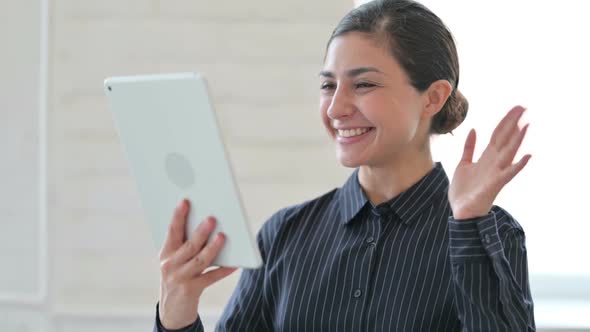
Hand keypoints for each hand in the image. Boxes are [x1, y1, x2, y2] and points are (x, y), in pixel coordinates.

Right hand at [158, 199, 236, 328]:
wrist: (172, 308)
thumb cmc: (179, 274)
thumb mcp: (176, 259)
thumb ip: (185, 243)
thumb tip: (209, 222)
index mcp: (166, 252)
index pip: (172, 231)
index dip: (179, 216)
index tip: (186, 201)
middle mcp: (170, 264)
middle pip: (188, 246)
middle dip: (200, 232)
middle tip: (212, 218)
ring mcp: (180, 278)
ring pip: (199, 260)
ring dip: (212, 248)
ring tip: (223, 236)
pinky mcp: (191, 290)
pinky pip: (210, 277)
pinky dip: (223, 270)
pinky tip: (234, 264)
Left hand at [449, 105, 531, 219]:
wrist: (461, 212)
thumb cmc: (464, 191)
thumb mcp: (463, 164)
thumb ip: (469, 148)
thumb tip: (474, 130)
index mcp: (486, 157)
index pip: (498, 135)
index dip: (506, 121)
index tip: (516, 108)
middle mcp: (493, 163)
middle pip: (505, 139)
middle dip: (513, 123)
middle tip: (524, 108)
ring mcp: (495, 173)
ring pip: (508, 153)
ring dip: (517, 140)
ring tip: (526, 126)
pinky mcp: (495, 184)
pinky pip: (508, 173)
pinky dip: (518, 165)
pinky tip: (527, 156)